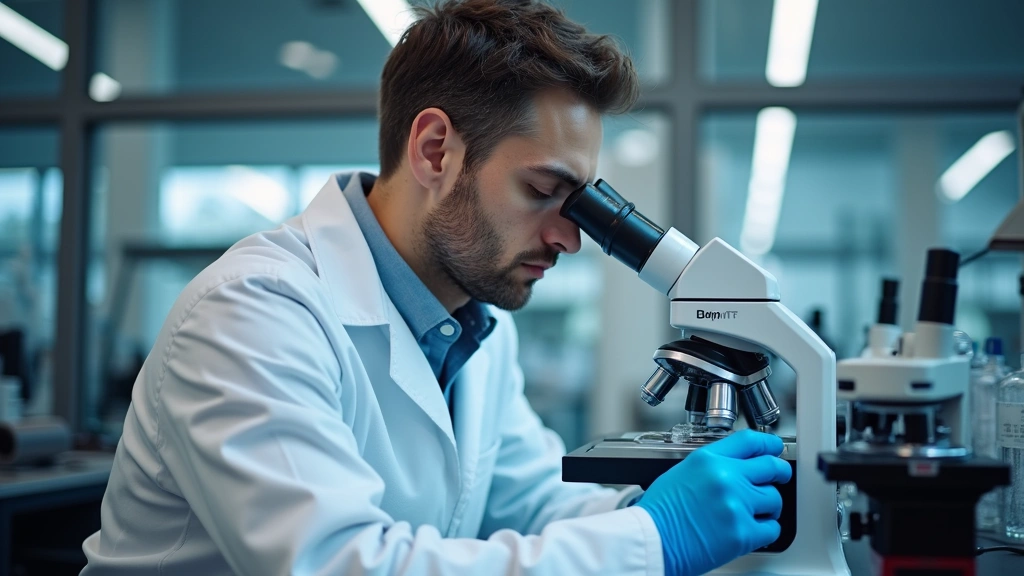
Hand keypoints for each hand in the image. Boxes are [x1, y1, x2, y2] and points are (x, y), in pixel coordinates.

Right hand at [635, 430, 791, 575]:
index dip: (769, 443)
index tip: (774, 448)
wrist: (651, 540)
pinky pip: (772, 529)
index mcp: (708, 460)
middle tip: (778, 477)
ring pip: (774, 499)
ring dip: (768, 506)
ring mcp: (736, 505)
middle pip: (772, 466)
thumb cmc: (660, 512)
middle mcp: (725, 478)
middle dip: (779, 472)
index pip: (750, 441)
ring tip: (754, 512)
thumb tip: (737, 466)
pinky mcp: (743, 533)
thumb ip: (712, 466)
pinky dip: (765, 530)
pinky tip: (752, 530)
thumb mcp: (681, 472)